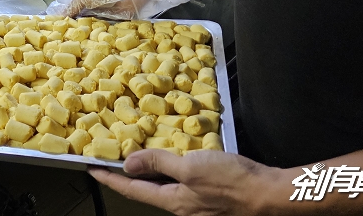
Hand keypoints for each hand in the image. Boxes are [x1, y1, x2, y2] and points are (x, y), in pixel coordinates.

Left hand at [89, 150, 285, 215]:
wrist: (270, 194)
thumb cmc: (231, 181)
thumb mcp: (190, 166)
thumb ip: (159, 163)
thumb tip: (127, 164)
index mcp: (173, 201)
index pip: (131, 189)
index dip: (110, 178)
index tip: (91, 169)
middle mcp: (182, 206)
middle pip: (146, 190)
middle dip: (127, 176)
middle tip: (111, 158)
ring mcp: (197, 204)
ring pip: (165, 186)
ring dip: (149, 172)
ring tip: (137, 155)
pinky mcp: (211, 196)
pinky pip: (182, 182)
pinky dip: (171, 169)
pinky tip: (174, 157)